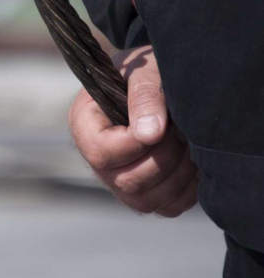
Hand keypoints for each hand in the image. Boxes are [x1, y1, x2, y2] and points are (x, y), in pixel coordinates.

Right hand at [68, 45, 197, 216]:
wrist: (160, 81)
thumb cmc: (146, 70)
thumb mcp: (144, 70)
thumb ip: (144, 95)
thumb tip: (150, 134)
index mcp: (84, 125)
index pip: (101, 153)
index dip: (135, 144)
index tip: (163, 124)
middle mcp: (96, 158)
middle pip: (125, 182)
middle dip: (163, 159)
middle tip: (181, 131)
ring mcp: (118, 179)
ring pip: (146, 201)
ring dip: (178, 175)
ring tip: (188, 144)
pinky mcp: (145, 193)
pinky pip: (166, 208)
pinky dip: (187, 190)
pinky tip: (193, 161)